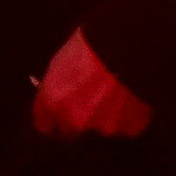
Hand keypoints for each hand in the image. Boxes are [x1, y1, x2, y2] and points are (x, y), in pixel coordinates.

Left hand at [29, 28, 152, 139]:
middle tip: (90, 99)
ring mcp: (103, 128)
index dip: (52, 117)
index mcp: (54, 103)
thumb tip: (56, 93)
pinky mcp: (129, 129)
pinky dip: (126, 116)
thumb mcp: (62, 60)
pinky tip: (130, 96)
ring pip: (99, 128)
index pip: (44, 124)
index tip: (57, 112)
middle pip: (70, 131)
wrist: (128, 44)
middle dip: (77, 119)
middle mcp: (75, 120)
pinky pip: (125, 126)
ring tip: (115, 92)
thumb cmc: (92, 44)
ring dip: (104, 116)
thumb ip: (56, 86)